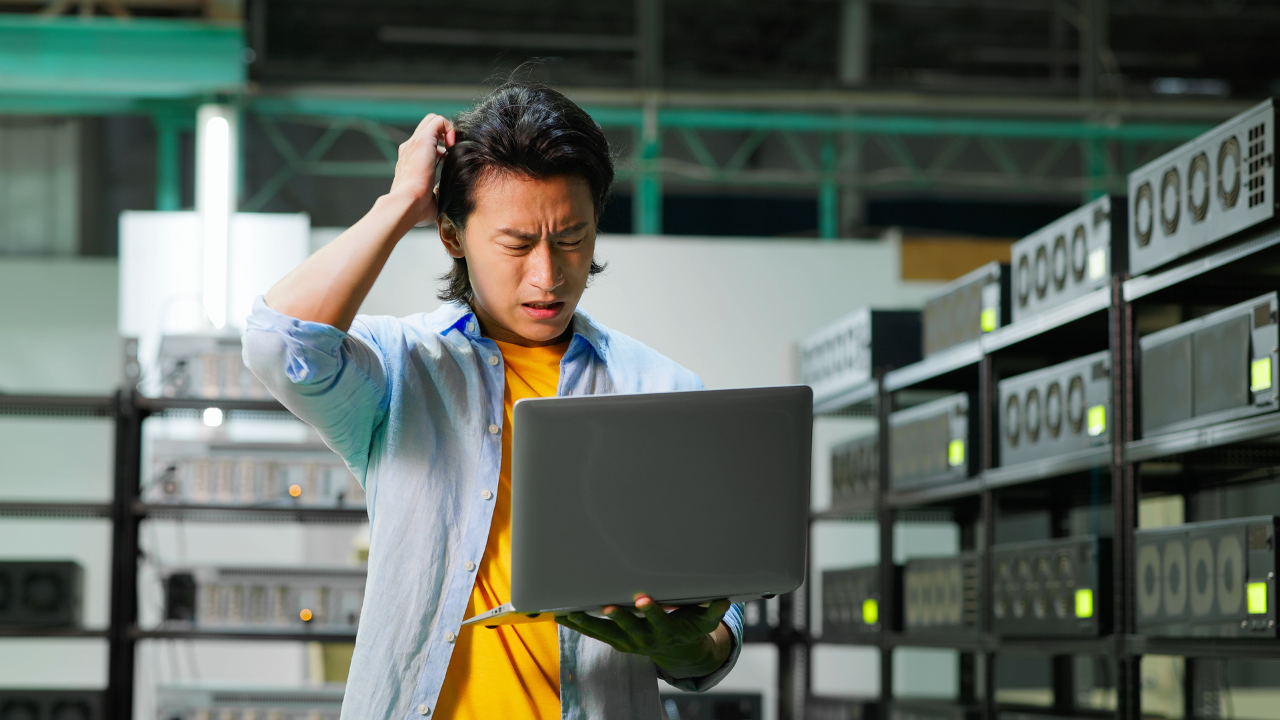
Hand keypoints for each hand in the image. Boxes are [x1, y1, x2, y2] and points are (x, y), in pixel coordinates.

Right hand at [388, 113, 455, 227]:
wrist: (407, 204)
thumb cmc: (416, 209)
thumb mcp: (429, 200)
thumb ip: (435, 195)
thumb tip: (441, 200)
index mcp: (409, 162)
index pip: (426, 144)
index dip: (441, 148)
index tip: (450, 162)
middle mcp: (410, 149)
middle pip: (428, 127)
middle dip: (444, 134)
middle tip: (453, 152)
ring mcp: (415, 143)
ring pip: (432, 120)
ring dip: (447, 130)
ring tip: (454, 148)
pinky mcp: (422, 140)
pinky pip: (438, 121)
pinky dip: (450, 128)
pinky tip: (453, 146)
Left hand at [556, 593, 732, 678]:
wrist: (678, 652)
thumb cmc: (689, 629)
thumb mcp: (704, 622)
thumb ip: (712, 610)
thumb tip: (723, 599)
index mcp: (665, 632)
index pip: (658, 622)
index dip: (650, 611)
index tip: (644, 599)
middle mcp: (644, 639)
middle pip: (628, 628)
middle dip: (617, 617)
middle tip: (606, 606)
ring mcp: (627, 642)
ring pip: (604, 632)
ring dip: (586, 622)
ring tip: (569, 612)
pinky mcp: (616, 641)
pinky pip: (593, 633)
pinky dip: (578, 624)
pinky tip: (561, 615)